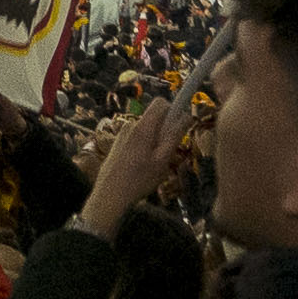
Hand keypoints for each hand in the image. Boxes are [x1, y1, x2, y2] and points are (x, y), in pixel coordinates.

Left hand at [75, 101, 186, 240]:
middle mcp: (131, 125)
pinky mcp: (118, 143)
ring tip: (154, 166)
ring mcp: (122, 134)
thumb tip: (187, 116)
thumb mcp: (162, 160)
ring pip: (147, 130)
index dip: (174, 110)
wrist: (110, 194)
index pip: (161, 103)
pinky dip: (145, 148)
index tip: (179, 128)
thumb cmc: (139, 179)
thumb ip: (174, 136)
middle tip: (168, 154)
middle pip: (155, 118)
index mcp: (142, 127)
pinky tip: (142, 168)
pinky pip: (137, 138)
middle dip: (165, 131)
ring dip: (155, 142)